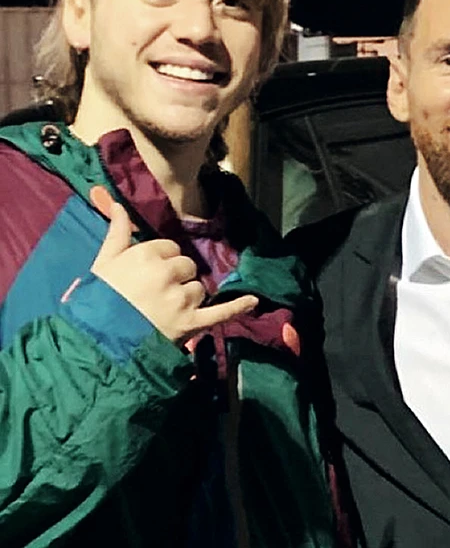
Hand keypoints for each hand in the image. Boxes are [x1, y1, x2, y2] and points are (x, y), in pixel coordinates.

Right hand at [91, 202, 257, 343]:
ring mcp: (181, 298)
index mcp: (146, 254)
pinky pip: (221, 312)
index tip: (149, 275)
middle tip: (156, 296)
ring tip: (165, 312)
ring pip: (199, 289)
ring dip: (189, 298)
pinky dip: (238, 307)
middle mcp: (167, 272)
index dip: (162, 261)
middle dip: (177, 278)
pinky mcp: (191, 322)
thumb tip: (120, 204)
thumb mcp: (103, 262)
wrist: (98, 343)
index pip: (169, 248)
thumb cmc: (97, 300)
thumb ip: (117, 231)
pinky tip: (254, 300)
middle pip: (187, 266)